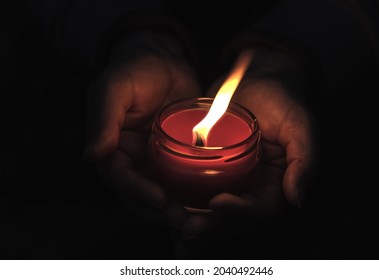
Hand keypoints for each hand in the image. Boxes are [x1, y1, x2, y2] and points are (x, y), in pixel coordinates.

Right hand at [82, 33, 201, 225]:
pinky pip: (181, 181)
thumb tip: (90, 155)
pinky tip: (207, 204)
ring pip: (162, 195)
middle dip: (160, 212)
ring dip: (177, 211)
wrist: (164, 60)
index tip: (161, 200)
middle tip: (183, 221)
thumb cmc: (134, 70)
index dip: (138, 192)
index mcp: (111, 148)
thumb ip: (103, 119)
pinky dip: (191, 196)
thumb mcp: (115, 88)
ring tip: (197, 221)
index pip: (120, 178)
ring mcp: (154, 161)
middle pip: (141, 195)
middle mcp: (131, 160)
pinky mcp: (175, 158)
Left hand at [173, 49, 318, 257]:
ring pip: (213, 215)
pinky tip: (165, 209)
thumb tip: (298, 201)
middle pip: (233, 220)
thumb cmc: (282, 101)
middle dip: (211, 227)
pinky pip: (197, 194)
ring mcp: (231, 183)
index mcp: (275, 185)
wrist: (256, 81)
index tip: (217, 202)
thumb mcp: (299, 125)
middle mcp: (252, 190)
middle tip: (186, 227)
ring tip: (172, 227)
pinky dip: (183, 206)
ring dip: (195, 226)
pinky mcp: (211, 173)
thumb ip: (304, 160)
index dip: (240, 212)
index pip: (260, 209)